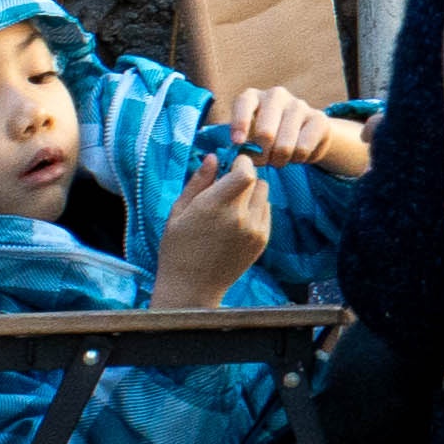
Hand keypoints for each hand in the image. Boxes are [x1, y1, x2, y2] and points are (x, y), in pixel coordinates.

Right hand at [149, 157, 278, 311]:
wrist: (192, 286)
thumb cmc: (177, 248)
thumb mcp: (178, 212)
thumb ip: (198, 182)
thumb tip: (213, 157)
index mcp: (215, 207)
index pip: (246, 172)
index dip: (241, 163)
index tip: (232, 164)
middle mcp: (240, 217)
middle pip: (258, 180)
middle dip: (244, 177)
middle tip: (227, 186)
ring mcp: (255, 230)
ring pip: (265, 194)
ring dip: (251, 193)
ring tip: (230, 205)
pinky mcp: (262, 240)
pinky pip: (266, 211)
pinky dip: (255, 209)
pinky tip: (236, 221)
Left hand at [206, 81, 357, 176]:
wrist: (300, 134)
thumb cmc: (262, 137)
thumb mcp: (245, 136)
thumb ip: (238, 144)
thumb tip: (235, 156)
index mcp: (253, 96)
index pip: (245, 103)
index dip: (240, 124)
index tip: (237, 144)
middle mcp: (276, 95)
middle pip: (265, 132)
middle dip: (261, 155)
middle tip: (262, 162)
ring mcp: (300, 105)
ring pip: (285, 145)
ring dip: (279, 160)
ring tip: (278, 160)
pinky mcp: (319, 118)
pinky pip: (304, 148)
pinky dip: (297, 159)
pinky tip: (295, 155)